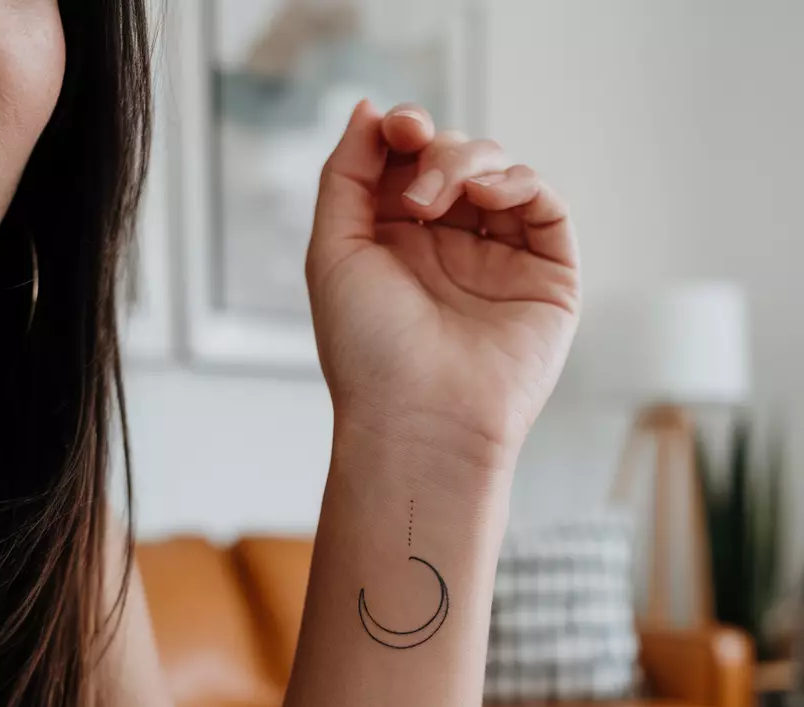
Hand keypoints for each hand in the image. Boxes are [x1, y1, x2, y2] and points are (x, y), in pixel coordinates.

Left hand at [307, 100, 581, 476]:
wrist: (419, 422)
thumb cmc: (369, 354)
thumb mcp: (333, 251)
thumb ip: (347, 175)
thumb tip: (372, 110)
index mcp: (399, 245)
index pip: (411, 162)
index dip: (406, 132)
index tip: (396, 128)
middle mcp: (451, 251)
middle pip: (456, 160)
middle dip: (436, 152)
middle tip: (418, 191)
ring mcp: (500, 263)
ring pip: (502, 174)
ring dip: (472, 163)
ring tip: (440, 199)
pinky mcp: (546, 280)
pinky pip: (546, 207)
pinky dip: (520, 183)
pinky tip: (487, 195)